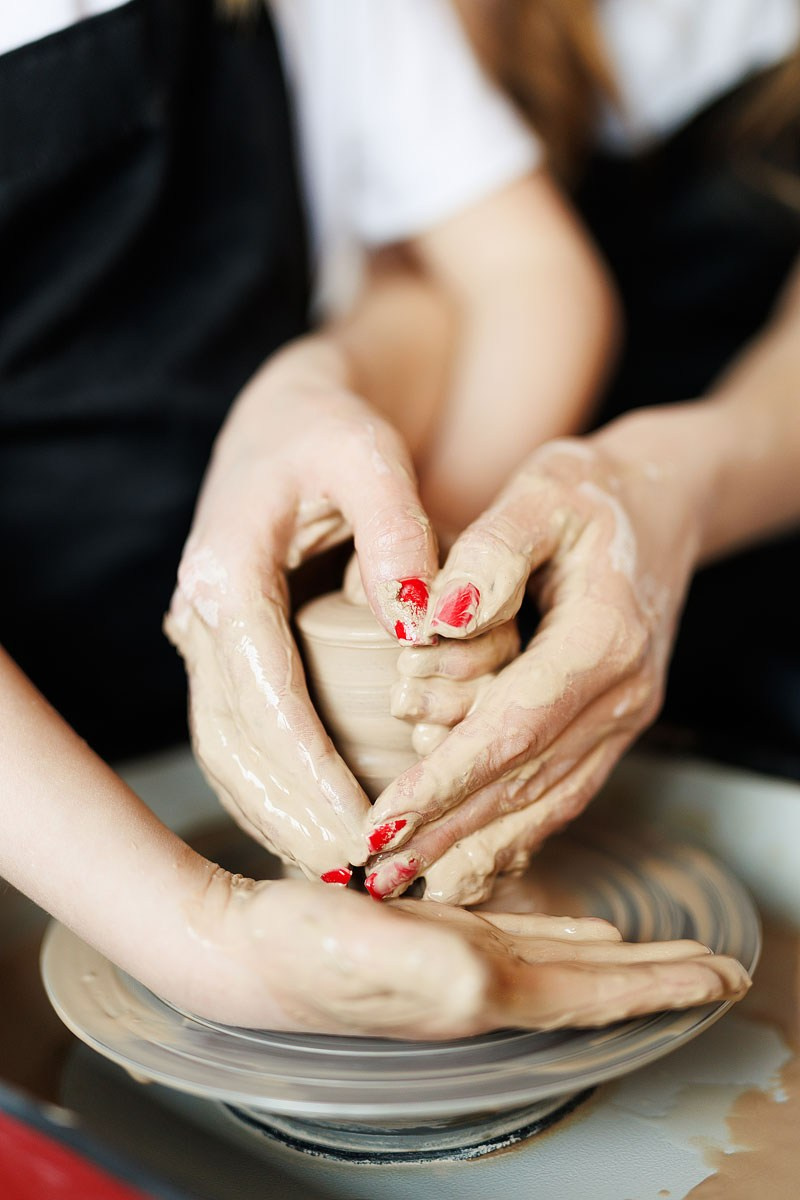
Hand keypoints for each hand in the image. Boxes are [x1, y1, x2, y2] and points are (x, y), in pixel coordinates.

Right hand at [165, 345, 437, 881]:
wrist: (286, 419)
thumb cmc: (329, 431)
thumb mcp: (366, 454)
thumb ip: (394, 529)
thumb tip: (422, 619)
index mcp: (226, 572)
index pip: (263, 694)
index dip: (310, 771)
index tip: (363, 830)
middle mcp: (202, 615)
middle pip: (233, 742)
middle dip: (292, 814)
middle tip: (358, 877)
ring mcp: (206, 640)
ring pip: (226, 753)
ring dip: (277, 818)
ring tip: (340, 873)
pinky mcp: (227, 656)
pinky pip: (239, 741)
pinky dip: (273, 793)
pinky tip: (316, 831)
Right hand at [178, 869, 749, 1037]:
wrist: (237, 953)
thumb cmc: (300, 953)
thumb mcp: (380, 958)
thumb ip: (448, 968)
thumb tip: (499, 977)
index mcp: (481, 993)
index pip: (595, 995)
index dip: (660, 985)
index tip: (721, 976)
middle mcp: (480, 988)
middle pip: (591, 987)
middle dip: (657, 979)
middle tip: (717, 970)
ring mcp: (456, 967)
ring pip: (562, 967)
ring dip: (619, 964)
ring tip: (660, 957)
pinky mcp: (430, 944)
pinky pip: (518, 943)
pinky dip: (562, 942)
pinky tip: (578, 936)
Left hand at [364, 427, 706, 902]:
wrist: (660, 503)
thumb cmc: (588, 493)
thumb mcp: (541, 493)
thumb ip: (491, 552)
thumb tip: (438, 618)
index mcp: (604, 639)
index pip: (511, 728)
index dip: (444, 782)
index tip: (381, 822)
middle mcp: (622, 694)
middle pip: (523, 783)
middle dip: (444, 836)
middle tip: (372, 879)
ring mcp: (623, 720)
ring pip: (545, 804)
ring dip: (474, 851)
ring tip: (407, 889)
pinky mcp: (611, 729)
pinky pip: (563, 797)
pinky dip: (515, 838)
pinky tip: (470, 870)